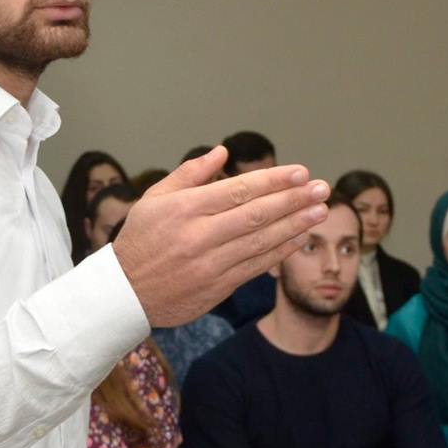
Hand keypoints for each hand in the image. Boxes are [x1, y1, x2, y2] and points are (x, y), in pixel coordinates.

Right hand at [111, 148, 329, 326]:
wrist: (125, 294)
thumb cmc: (141, 238)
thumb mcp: (155, 198)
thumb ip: (190, 174)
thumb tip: (222, 153)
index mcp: (184, 208)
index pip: (239, 190)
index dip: (274, 181)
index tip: (301, 172)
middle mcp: (199, 236)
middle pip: (256, 214)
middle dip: (294, 200)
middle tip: (322, 189)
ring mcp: (210, 264)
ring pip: (261, 241)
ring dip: (295, 225)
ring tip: (320, 211)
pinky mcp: (217, 288)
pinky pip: (256, 267)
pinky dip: (280, 251)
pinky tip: (299, 237)